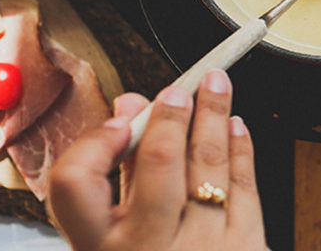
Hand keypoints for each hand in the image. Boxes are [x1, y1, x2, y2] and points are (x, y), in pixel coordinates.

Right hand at [47, 70, 266, 250]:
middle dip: (172, 116)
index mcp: (100, 249)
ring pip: (210, 166)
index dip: (94, 143)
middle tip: (180, 87)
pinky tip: (236, 126)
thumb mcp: (114, 239)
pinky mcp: (245, 250)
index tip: (117, 120)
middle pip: (157, 164)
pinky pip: (246, 187)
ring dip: (215, 117)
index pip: (74, 183)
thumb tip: (129, 108)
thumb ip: (119, 175)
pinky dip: (241, 150)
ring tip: (217, 86)